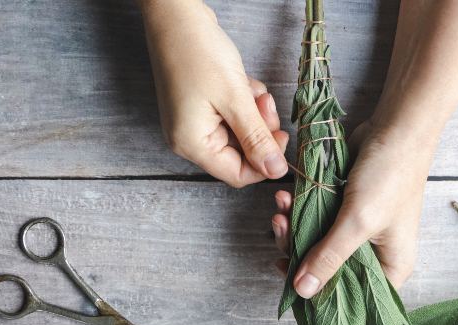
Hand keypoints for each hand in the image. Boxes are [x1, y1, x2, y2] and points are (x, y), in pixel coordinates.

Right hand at [139, 0, 288, 186]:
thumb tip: (276, 171)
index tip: (282, 136)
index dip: (265, 161)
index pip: (238, 175)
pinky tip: (243, 82)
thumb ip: (257, 138)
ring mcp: (194, 121)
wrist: (175, 14)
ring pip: (240, 132)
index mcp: (192, 144)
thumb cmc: (198, 52)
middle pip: (240, 153)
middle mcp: (189, 138)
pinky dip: (245, 101)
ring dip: (254, 113)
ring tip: (252, 89)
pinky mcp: (201, 105)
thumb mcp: (235, 99)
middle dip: (260, 129)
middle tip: (265, 103)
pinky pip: (233, 115)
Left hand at [272, 120, 436, 297]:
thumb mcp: (359, 222)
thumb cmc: (389, 177)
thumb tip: (302, 292)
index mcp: (391, 268)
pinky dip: (298, 211)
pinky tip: (286, 197)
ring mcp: (358, 232)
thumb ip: (328, 257)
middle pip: (327, 272)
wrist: (396, 129)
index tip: (289, 281)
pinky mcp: (344, 211)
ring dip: (292, 227)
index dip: (320, 297)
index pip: (352, 299)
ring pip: (316, 245)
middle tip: (279, 228)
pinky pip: (314, 221)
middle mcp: (375, 255)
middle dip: (298, 252)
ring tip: (280, 206)